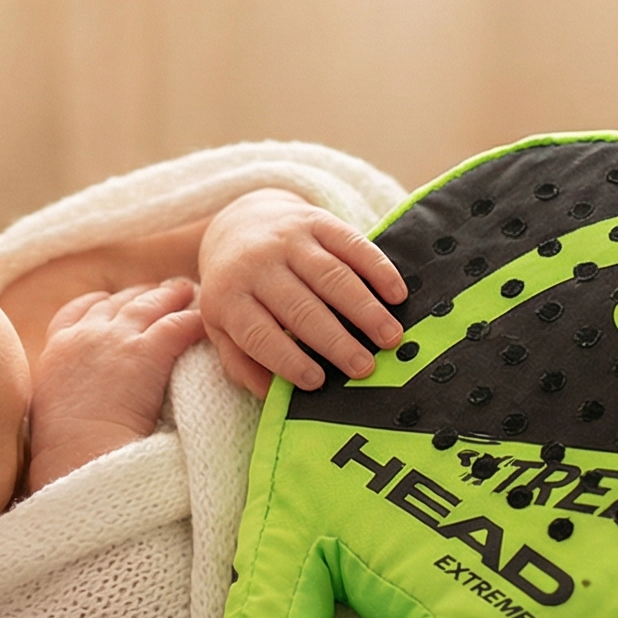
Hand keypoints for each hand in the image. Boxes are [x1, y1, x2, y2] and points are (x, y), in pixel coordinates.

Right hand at [26, 280, 205, 489]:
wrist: (77, 457)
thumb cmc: (66, 452)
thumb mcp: (52, 411)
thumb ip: (67, 392)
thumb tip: (82, 400)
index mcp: (57, 349)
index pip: (76, 311)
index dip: (99, 303)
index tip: (111, 300)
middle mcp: (85, 335)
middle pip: (117, 302)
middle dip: (140, 295)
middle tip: (162, 291)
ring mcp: (115, 339)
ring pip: (149, 304)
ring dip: (171, 296)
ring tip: (189, 291)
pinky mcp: (147, 351)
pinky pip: (178, 324)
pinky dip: (194, 320)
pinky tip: (206, 322)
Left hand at [198, 189, 407, 392]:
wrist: (239, 223)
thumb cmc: (236, 290)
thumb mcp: (221, 326)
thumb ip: (241, 362)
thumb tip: (271, 397)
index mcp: (228, 297)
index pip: (258, 334)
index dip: (287, 359)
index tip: (317, 381)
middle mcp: (255, 265)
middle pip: (300, 307)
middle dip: (336, 340)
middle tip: (365, 368)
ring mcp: (288, 239)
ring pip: (331, 276)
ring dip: (364, 309)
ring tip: (390, 337)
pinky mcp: (316, 221)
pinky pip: (351, 244)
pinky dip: (378, 269)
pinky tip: (396, 294)